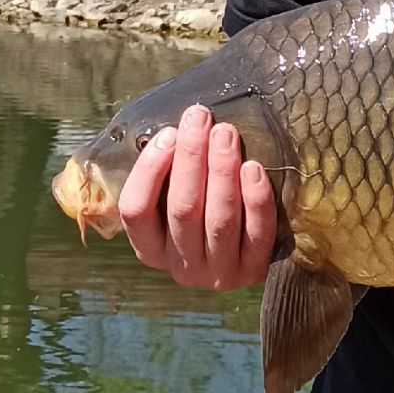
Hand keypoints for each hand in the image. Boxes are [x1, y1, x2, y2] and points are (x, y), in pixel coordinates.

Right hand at [118, 103, 277, 289]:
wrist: (251, 259)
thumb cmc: (205, 213)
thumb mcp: (174, 201)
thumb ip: (169, 174)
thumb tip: (176, 126)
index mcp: (150, 249)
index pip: (136, 211)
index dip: (149, 170)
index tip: (168, 133)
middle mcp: (182, 266)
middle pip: (182, 209)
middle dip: (191, 158)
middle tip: (201, 119)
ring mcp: (219, 273)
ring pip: (219, 220)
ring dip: (222, 171)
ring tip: (225, 134)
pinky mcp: (255, 271)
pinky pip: (257, 233)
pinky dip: (255, 200)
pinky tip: (254, 168)